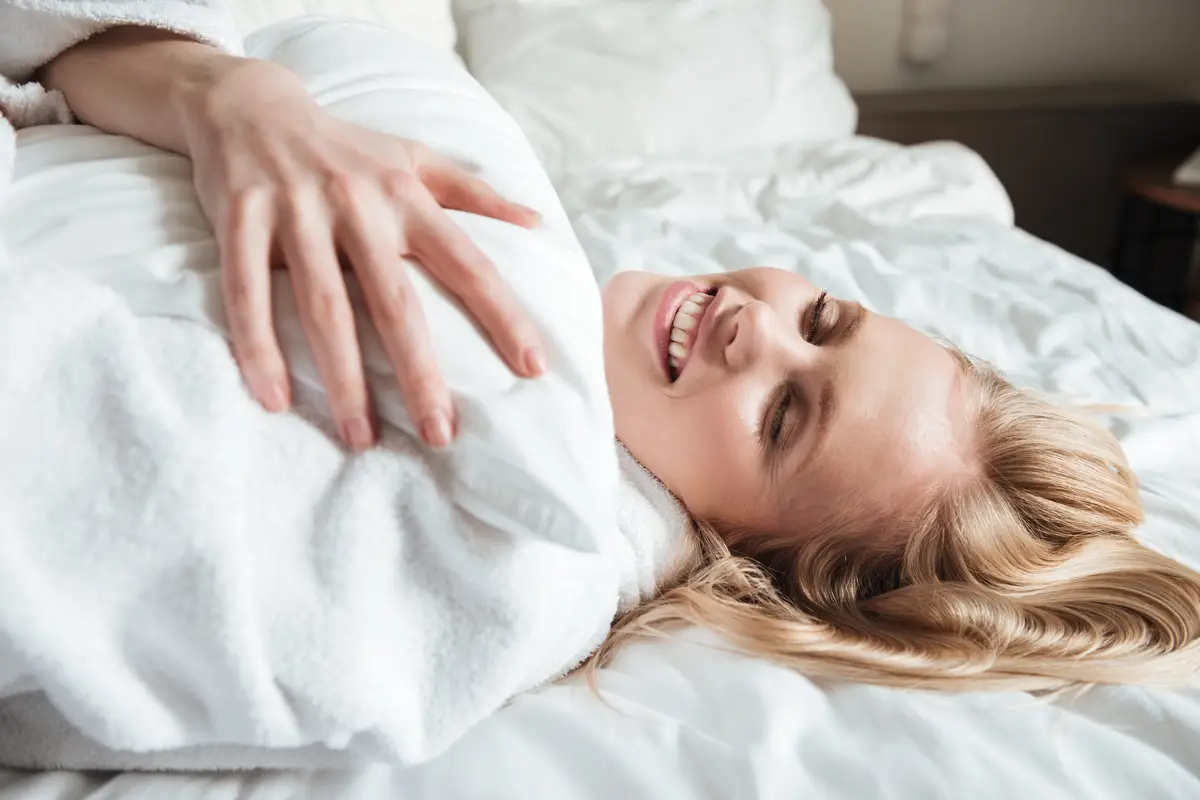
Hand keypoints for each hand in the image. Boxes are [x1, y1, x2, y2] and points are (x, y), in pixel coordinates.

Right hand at [180, 59, 544, 450]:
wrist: (248, 103)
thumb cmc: (345, 147)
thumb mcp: (414, 156)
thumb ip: (474, 193)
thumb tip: (537, 222)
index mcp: (406, 197)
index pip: (468, 263)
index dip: (503, 316)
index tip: (533, 370)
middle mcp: (356, 204)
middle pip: (395, 301)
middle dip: (420, 373)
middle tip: (440, 435)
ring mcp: (296, 212)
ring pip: (323, 307)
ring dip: (341, 378)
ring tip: (359, 438)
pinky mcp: (240, 219)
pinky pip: (247, 293)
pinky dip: (258, 347)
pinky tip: (274, 399)